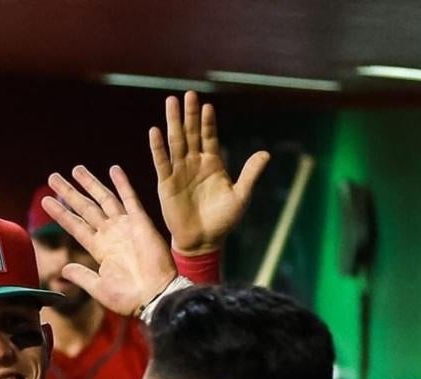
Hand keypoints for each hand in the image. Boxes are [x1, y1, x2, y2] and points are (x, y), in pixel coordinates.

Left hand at [43, 165, 176, 315]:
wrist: (155, 296)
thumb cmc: (129, 298)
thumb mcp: (99, 288)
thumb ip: (82, 276)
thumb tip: (64, 269)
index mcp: (100, 250)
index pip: (75, 226)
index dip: (61, 213)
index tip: (45, 201)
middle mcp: (110, 235)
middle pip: (86, 208)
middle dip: (69, 193)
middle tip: (53, 177)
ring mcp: (125, 227)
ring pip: (104, 199)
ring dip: (90, 184)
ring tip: (75, 169)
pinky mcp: (140, 222)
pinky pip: (130, 199)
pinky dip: (122, 184)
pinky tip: (114, 170)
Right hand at [151, 91, 269, 253]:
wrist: (203, 242)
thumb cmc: (223, 221)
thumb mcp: (241, 197)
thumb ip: (250, 174)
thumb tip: (266, 154)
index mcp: (213, 163)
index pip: (209, 137)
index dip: (208, 122)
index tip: (208, 106)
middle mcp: (194, 163)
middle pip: (191, 133)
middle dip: (189, 115)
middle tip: (188, 94)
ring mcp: (179, 172)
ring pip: (175, 142)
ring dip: (173, 123)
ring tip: (171, 102)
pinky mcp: (166, 184)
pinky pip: (161, 162)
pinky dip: (158, 147)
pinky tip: (155, 131)